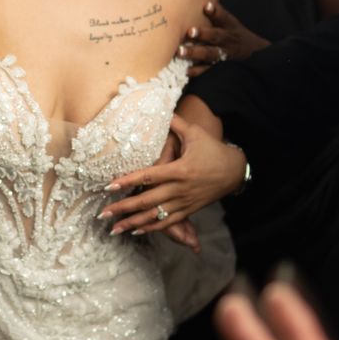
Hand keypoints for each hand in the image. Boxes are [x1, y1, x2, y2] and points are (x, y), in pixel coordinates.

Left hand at [102, 113, 245, 234]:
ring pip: (155, 215)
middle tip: (103, 214)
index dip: (129, 181)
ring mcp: (185, 202)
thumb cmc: (213, 150)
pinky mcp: (189, 210)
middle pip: (148, 200)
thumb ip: (175, 123)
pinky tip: (136, 230)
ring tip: (114, 229)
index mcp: (180, 170)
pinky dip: (152, 227)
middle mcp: (181, 189)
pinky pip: (168, 222)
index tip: (110, 185)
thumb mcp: (195, 133)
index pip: (149, 176)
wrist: (235, 171)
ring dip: (134, 223)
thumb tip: (160, 109)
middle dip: (124, 208)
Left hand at [177, 0, 270, 76]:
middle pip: (216, 36)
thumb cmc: (234, 35)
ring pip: (211, 54)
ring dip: (196, 53)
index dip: (216, 12)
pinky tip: (187, 71)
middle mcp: (228, 40)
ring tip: (181, 51)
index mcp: (230, 26)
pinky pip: (209, 70)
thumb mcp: (230, 22)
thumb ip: (216, 12)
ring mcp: (226, 55)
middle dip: (203, 34)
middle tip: (190, 31)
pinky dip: (198, 71)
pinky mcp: (221, 68)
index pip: (224, 17)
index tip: (207, 6)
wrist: (256, 56)